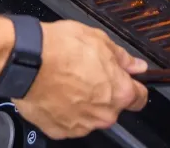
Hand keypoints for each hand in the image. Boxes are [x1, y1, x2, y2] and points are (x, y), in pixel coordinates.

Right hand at [14, 21, 147, 138]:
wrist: (29, 61)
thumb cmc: (62, 49)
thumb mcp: (98, 39)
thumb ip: (121, 57)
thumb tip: (136, 65)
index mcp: (118, 91)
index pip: (140, 97)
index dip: (134, 85)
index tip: (126, 79)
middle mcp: (103, 114)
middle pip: (112, 106)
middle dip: (104, 92)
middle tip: (87, 72)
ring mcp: (81, 125)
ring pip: (90, 114)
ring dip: (84, 101)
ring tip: (67, 80)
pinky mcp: (60, 130)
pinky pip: (68, 121)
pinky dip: (64, 109)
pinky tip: (56, 91)